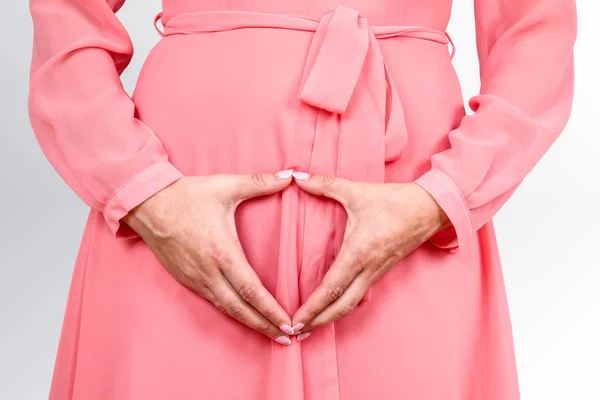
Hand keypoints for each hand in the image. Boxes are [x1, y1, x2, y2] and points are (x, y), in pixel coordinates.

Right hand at [123, 170, 296, 344]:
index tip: (288, 324)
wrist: (146, 203)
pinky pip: (212, 301)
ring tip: (270, 332)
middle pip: (240, 309)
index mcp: (222, 252)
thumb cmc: (186, 195)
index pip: (251, 290)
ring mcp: (195, 278)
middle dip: (264, 326)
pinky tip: (242, 315)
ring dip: (249, 323)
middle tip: (287, 339)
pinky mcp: (186, 278)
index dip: (271, 311)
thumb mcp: (225, 185)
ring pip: (225, 309)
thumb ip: (260, 182)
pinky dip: (231, 312)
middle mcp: (208, 271)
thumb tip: (290, 176)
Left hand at [290, 172, 449, 338]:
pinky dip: (344, 305)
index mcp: (359, 252)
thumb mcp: (357, 191)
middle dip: (318, 321)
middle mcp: (369, 268)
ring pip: (352, 304)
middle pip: (341, 306)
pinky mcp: (383, 271)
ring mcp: (378, 272)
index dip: (312, 307)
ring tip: (311, 324)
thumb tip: (297, 177)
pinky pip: (361, 294)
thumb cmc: (395, 200)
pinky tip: (333, 306)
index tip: (296, 320)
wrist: (432, 208)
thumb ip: (325, 185)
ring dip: (331, 316)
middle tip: (296, 332)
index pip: (331, 288)